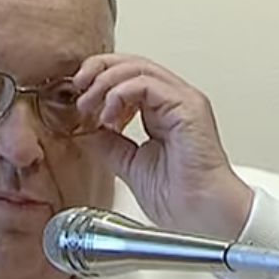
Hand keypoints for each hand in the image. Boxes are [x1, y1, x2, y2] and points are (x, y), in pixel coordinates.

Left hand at [72, 54, 253, 240]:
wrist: (201, 215)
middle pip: (133, 64)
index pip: (130, 78)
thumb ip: (109, 144)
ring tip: (89, 105)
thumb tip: (86, 130)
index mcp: (164, 112)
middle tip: (77, 89)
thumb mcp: (130, 165)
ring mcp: (183, 101)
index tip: (78, 99)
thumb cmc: (181, 198)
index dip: (100, 80)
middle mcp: (176, 101)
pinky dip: (121, 94)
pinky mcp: (187, 106)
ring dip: (106, 81)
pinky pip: (147, 83)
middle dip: (98, 71)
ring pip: (138, 68)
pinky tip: (109, 115)